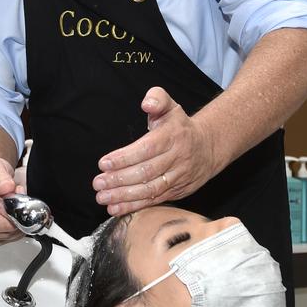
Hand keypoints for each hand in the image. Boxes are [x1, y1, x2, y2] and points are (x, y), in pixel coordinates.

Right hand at [0, 156, 23, 244]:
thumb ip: (0, 176)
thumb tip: (7, 188)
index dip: (4, 220)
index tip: (17, 211)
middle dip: (12, 221)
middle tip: (18, 202)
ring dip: (14, 225)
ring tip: (14, 206)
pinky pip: (2, 239)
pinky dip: (13, 230)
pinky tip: (14, 216)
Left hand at [92, 87, 218, 215]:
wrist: (208, 147)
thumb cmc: (180, 127)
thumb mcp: (170, 106)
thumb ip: (157, 98)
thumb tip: (147, 103)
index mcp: (173, 136)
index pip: (147, 149)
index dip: (125, 158)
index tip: (104, 163)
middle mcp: (177, 158)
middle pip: (146, 172)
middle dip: (120, 179)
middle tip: (98, 182)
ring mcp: (178, 177)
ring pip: (150, 190)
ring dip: (124, 196)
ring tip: (103, 197)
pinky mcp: (177, 192)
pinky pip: (154, 201)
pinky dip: (134, 206)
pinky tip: (115, 208)